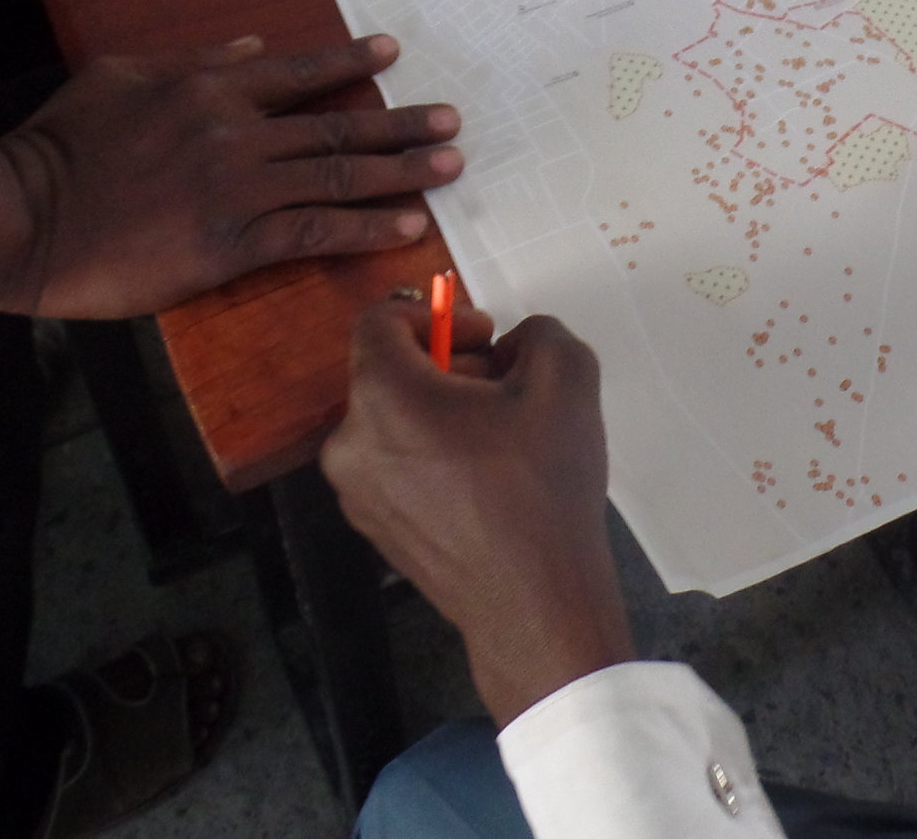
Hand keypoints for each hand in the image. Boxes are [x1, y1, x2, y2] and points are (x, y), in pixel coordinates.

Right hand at [0, 34, 461, 317]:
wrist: (23, 218)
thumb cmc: (59, 146)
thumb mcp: (120, 75)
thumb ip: (194, 60)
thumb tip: (254, 48)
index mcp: (209, 87)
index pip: (299, 71)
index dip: (351, 61)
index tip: (392, 52)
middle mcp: (235, 132)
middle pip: (337, 123)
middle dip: (402, 123)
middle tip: (452, 122)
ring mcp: (238, 189)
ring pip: (338, 174)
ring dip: (402, 171)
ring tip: (450, 166)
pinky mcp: (231, 245)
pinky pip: (316, 232)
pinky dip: (367, 226)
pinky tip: (408, 226)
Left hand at [324, 302, 635, 726]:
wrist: (534, 603)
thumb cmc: (541, 487)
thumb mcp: (566, 379)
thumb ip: (539, 333)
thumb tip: (514, 346)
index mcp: (383, 396)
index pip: (380, 320)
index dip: (435, 312)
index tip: (485, 337)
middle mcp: (350, 443)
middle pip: (388, 372)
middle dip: (449, 365)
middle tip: (506, 385)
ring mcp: (357, 493)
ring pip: (394, 421)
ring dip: (444, 410)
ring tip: (504, 437)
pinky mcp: (375, 529)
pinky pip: (397, 466)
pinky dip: (434, 454)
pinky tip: (488, 481)